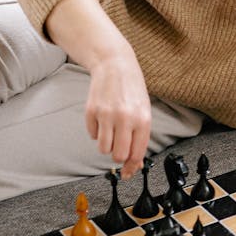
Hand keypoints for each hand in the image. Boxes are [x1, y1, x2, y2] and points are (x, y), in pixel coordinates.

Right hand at [85, 50, 151, 178]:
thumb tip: (134, 163)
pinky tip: (102, 118)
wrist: (115, 64)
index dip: (132, 166)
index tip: (128, 171)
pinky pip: (92, 135)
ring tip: (110, 131)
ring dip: (106, 144)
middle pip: (118, 155)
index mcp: (142, 120)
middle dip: (118, 155)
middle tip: (118, 146)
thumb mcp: (143, 111)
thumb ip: (140, 136)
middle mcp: (125, 118)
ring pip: (103, 148)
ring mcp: (107, 115)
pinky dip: (96, 131)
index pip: (137, 153)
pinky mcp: (91, 111)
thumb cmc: (132, 89)